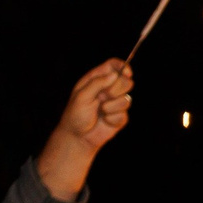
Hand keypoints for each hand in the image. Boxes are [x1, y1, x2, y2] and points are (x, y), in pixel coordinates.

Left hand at [38, 61, 132, 199]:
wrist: (78, 137)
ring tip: (101, 112)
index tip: (127, 73)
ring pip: (127, 99)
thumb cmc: (75, 115)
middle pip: (126, 81)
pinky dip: (114, 118)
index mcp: (97, 80)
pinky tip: (105, 121)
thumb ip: (97, 83)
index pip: (114, 66)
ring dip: (113, 107)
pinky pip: (125, 114)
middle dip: (117, 89)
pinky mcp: (120, 117)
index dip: (122, 67)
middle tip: (104, 97)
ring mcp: (115, 103)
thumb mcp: (82, 96)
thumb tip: (114, 75)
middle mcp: (108, 89)